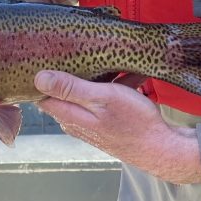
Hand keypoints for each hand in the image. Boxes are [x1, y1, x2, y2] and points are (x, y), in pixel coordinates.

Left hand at [34, 70, 200, 184]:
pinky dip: (116, 86)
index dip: (44, 75)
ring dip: (101, 77)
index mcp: (70, 115)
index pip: (42, 94)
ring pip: (88, 92)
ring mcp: (92, 122)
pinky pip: (106, 99)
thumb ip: (70, 88)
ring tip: (114, 61)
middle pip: (64, 91)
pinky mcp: (108, 121)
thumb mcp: (102, 97)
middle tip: (83, 52)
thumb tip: (38, 78)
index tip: (50, 55)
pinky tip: (131, 74)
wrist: (162, 148)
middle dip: (74, 71)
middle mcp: (77, 121)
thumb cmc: (133, 122)